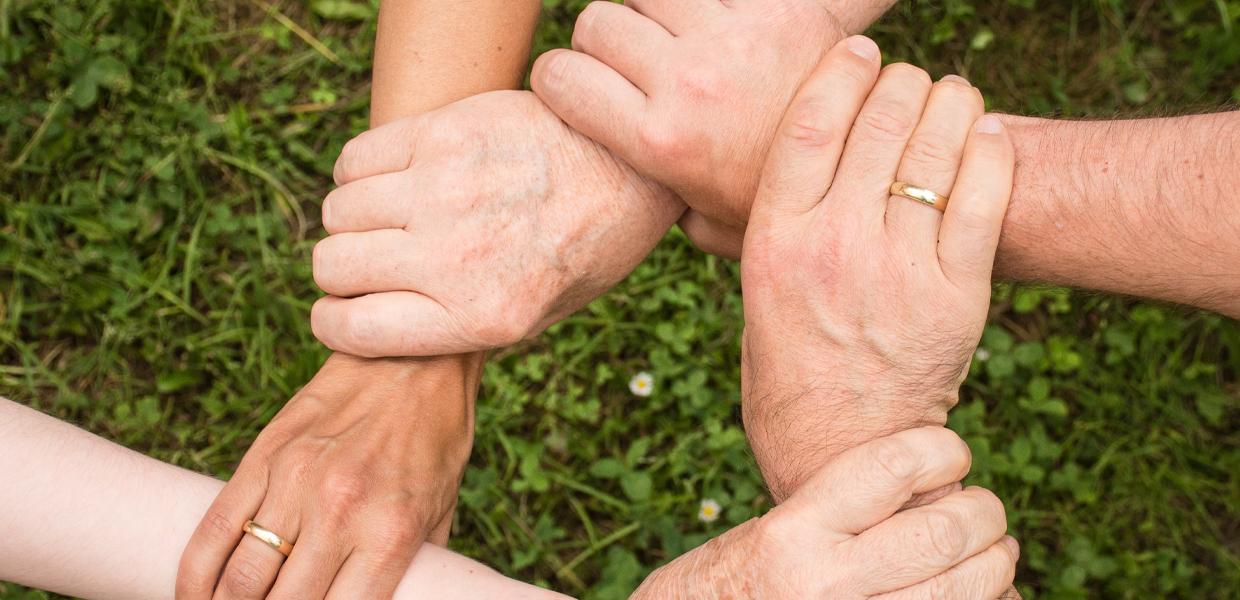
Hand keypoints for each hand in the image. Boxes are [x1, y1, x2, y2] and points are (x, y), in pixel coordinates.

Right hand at [176, 353, 482, 599]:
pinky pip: (213, 530)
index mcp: (391, 533)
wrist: (414, 357)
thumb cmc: (436, 439)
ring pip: (238, 580)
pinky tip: (192, 597)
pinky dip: (194, 577)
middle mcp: (339, 511)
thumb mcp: (442, 511)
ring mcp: (295, 481)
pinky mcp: (262, 456)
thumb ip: (414, 567)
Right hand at [310, 90, 683, 356]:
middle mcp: (457, 257)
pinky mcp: (444, 133)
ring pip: (338, 211)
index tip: (343, 311)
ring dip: (353, 219)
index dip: (335, 322)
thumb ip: (459, 328)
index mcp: (482, 317)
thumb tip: (377, 329)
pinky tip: (396, 178)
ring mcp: (446, 190)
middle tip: (374, 260)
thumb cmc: (585, 247)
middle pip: (333, 266)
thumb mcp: (538, 316)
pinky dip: (360, 172)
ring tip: (391, 216)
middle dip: (342, 270)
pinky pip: (355, 159)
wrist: (631, 166)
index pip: (352, 329)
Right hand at [530, 0, 887, 256]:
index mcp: (659, 139)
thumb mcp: (711, 222)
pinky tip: (715, 23)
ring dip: (651, 10)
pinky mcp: (773, 7)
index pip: (559, 77)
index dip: (558, 77)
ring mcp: (729, 38)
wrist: (873, 170)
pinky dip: (698, 3)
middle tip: (633, 64)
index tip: (575, 86)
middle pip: (597, 23)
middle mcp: (686, 82)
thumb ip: (660, 202)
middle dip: (605, 42)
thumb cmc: (782, 203)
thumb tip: (628, 197)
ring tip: (674, 38)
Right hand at [631, 427, 1019, 598]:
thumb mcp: (775, 531)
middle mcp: (824, 583)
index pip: (892, 466)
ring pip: (966, 587)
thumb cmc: (739, 584)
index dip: (942, 450)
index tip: (951, 454)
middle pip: (944, 531)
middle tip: (984, 509)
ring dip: (997, 564)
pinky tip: (983, 593)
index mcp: (793, 532)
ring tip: (993, 554)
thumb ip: (843, 510)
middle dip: (984, 513)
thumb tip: (932, 484)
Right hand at [738, 38, 1013, 500]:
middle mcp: (834, 246)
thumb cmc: (789, 369)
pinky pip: (983, 198)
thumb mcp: (753, 294)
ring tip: (952, 96)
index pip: (809, 124)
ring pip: (935, 149)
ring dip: (950, 104)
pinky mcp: (956, 296)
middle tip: (910, 79)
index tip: (860, 52)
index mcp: (775, 241)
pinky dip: (990, 151)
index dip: (840, 72)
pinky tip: (986, 134)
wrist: (842, 448)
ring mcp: (898, 270)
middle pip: (878, 123)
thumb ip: (759, 229)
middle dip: (901, 82)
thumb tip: (753, 172)